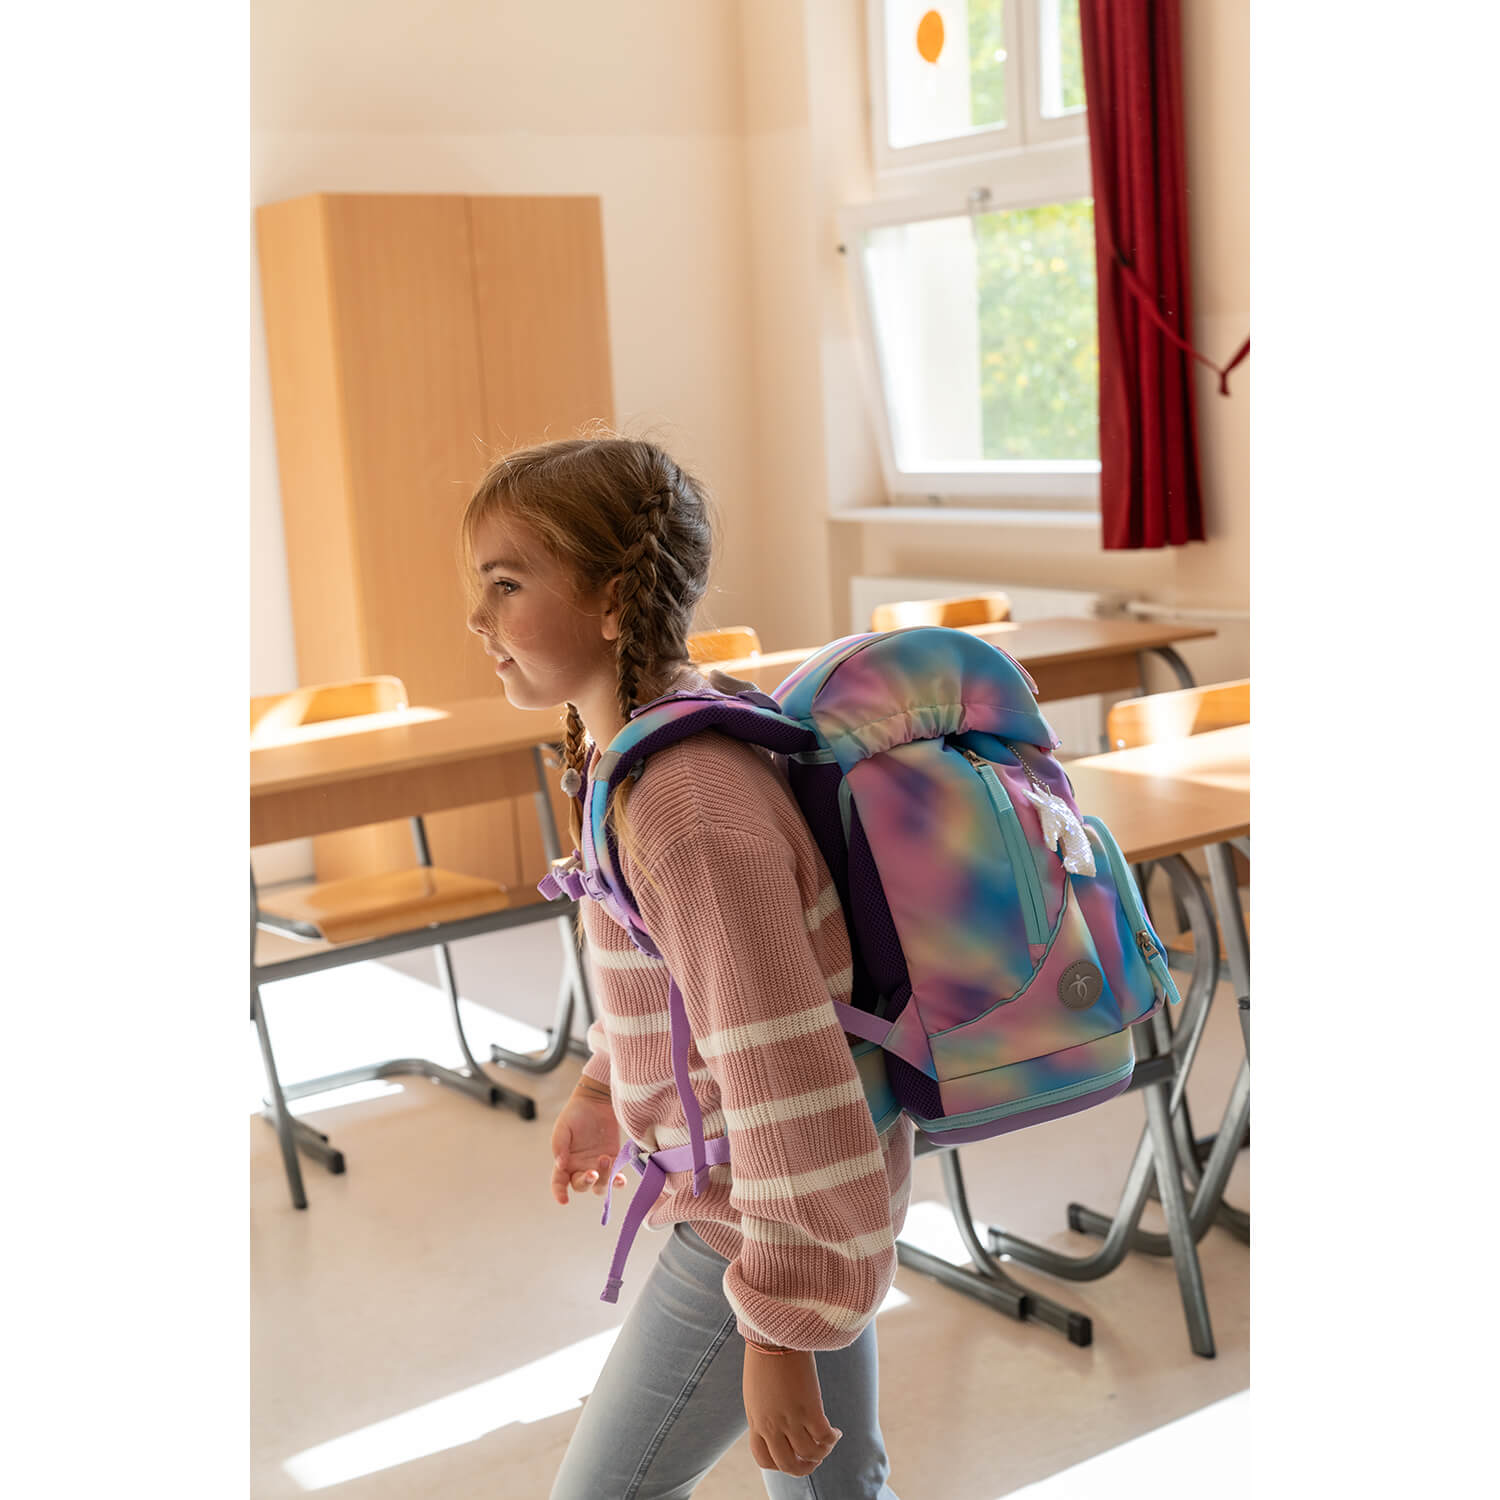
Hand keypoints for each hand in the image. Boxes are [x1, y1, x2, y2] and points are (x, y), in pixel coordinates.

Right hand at [550, 1089, 625, 1204]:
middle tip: (592, 1172)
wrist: (596, 1101)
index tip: (564, 1200)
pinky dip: (618, 1182)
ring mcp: (597, 1166)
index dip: (559, 1193)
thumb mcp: (562, 1128)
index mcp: (565, 1162)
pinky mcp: (613, 1160)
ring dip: (603, 1179)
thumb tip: (560, 1165)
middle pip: (581, 1186)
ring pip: (600, 1186)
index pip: (559, 1182)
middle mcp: (580, 1168)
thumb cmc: (575, 1114)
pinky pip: (616, 1177)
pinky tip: (620, 1179)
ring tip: (605, 1159)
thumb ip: (560, 1146)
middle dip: (586, 1182)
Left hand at [743, 1345, 841, 1476]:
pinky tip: (835, 1432)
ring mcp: (790, 1419)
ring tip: (829, 1441)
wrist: (774, 1337)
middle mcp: (772, 1426)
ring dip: (822, 1453)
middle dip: (804, 1468)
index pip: (764, 1459)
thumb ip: (764, 1412)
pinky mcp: (809, 1408)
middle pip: (788, 1464)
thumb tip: (777, 1424)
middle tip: (815, 1460)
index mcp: (756, 1421)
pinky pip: (824, 1437)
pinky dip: (832, 1439)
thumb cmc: (765, 1358)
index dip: (780, 1465)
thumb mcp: (756, 1392)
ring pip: (810, 1454)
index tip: (792, 1456)